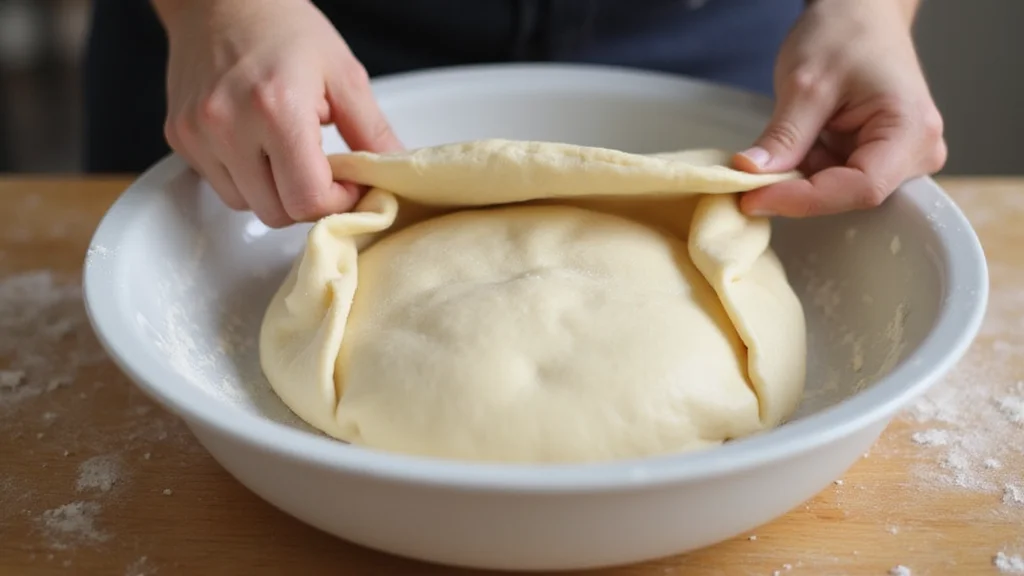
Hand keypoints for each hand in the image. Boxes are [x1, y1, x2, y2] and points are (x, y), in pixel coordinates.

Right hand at [155, 0, 402, 226]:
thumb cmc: (284, 27)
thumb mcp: (344, 74)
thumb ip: (373, 133)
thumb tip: (396, 175)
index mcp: (275, 109)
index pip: (308, 200)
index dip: (338, 201)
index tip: (349, 182)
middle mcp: (227, 126)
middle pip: (277, 213)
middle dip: (307, 199)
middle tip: (322, 167)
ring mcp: (197, 134)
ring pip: (247, 205)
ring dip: (274, 192)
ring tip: (285, 149)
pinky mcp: (179, 137)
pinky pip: (221, 185)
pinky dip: (245, 177)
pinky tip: (256, 142)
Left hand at [733, 0, 945, 217]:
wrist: (860, 12)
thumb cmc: (846, 33)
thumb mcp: (806, 83)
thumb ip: (783, 136)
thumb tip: (750, 175)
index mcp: (912, 131)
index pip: (860, 188)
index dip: (804, 200)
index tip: (753, 198)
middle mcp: (917, 152)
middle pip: (851, 195)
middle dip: (797, 190)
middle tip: (748, 184)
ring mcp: (899, 159)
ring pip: (838, 191)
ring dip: (798, 178)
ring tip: (772, 152)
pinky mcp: (876, 158)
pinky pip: (834, 179)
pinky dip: (804, 169)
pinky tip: (790, 149)